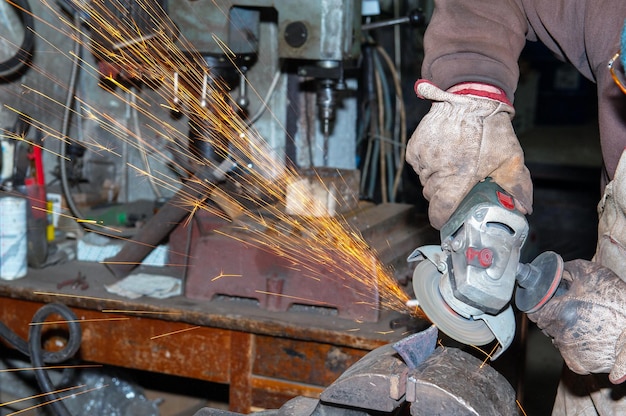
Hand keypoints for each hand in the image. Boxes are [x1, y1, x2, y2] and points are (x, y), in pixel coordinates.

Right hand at [406, 80, 532, 228]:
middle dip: (445, 196)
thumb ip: (517, 186)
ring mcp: (423, 159)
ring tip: (454, 164)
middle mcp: (436, 170)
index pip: (440, 211)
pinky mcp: (414, 148)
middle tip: (460, 185)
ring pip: (426, 182)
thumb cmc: (491, 128)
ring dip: (437, 180)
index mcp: (457, 177)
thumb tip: (524, 210)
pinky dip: (428, 166)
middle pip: (433, 198)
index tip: (449, 219)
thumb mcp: (510, 158)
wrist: (470, 97)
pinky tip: (443, 154)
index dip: (443, 219)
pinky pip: (418, 167)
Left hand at [527, 259, 625, 383]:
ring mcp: (569, 352)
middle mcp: (562, 336)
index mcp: (560, 314)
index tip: (549, 301)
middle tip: (573, 310)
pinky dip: (575, 345)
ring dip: (564, 330)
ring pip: (556, 338)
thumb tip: (552, 269)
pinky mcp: (578, 364)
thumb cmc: (618, 301)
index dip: (540, 304)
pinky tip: (589, 336)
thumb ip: (567, 269)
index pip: (533, 310)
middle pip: (545, 324)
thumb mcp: (593, 274)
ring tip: (585, 323)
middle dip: (554, 315)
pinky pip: (568, 352)